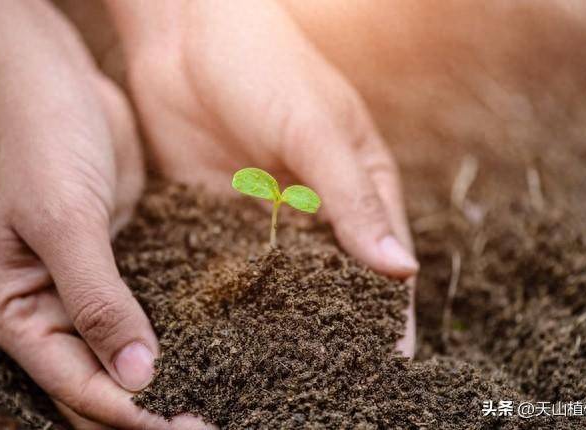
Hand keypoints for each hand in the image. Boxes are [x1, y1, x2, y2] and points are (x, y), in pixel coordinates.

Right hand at [0, 1, 207, 427]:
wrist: (55, 81)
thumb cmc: (39, 140)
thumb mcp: (63, 221)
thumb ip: (96, 300)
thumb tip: (136, 375)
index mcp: (14, 308)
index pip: (73, 382)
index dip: (125, 411)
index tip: (181, 425)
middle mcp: (49, 306)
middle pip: (99, 378)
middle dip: (148, 405)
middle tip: (208, 421)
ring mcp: (86, 285)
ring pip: (125, 350)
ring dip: (163, 375)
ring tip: (216, 398)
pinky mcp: (120, 261)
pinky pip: (147, 309)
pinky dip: (171, 331)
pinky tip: (211, 345)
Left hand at [108, 0, 418, 355]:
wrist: (185, 36)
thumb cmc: (266, 66)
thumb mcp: (315, 128)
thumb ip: (351, 198)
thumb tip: (399, 270)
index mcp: (357, 183)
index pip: (381, 260)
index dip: (390, 311)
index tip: (391, 363)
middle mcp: (315, 208)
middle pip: (333, 281)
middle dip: (335, 327)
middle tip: (333, 383)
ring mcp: (266, 217)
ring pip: (281, 283)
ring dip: (281, 321)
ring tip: (279, 373)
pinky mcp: (218, 217)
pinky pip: (232, 267)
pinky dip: (233, 298)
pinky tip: (227, 334)